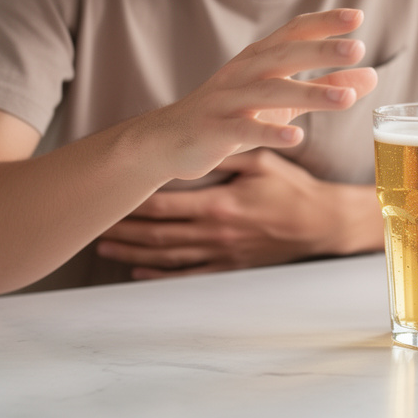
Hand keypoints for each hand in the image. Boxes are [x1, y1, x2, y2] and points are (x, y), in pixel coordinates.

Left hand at [96, 150, 373, 277]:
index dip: (134, 202)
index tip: (111, 196)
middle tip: (95, 223)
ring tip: (106, 247)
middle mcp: (215, 233)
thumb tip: (195, 142)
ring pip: (167, 257)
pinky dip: (161, 274)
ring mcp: (221, 254)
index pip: (165, 205)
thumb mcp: (262, 162)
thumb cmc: (293, 189)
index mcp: (220, 205)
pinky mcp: (230, 266)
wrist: (321, 223)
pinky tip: (139, 271)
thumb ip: (227, 153)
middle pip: (157, 235)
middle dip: (124, 229)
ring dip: (134, 253)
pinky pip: (188, 275)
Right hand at [130, 8, 377, 183]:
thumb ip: (327, 86)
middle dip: (321, 49)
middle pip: (284, 54)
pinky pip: (244, 130)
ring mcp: (227, 100)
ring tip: (346, 100)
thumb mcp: (284, 98)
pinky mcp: (215, 131)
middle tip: (357, 46)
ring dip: (309, 93)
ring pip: (269, 92)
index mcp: (260, 59)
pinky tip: (296, 139)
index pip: (293, 31)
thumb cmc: (233, 114)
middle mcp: (243, 72)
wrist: (167, 140)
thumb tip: (373, 74)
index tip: (357, 16)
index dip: (323, 23)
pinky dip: (270, 133)